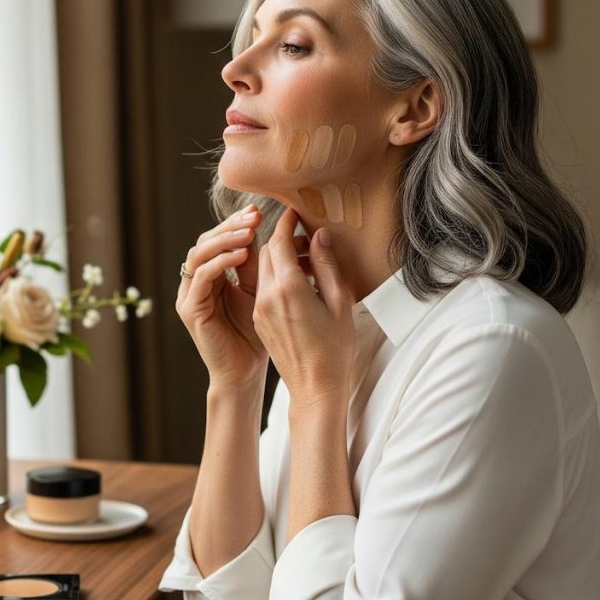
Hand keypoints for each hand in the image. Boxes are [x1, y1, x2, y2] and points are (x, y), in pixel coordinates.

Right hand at [176, 204, 306, 387]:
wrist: (246, 372)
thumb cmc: (257, 335)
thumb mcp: (261, 291)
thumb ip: (258, 264)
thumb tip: (273, 230)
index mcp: (213, 275)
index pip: (219, 238)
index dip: (236, 223)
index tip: (259, 212)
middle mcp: (197, 281)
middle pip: (206, 240)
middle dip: (230, 226)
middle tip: (254, 216)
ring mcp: (190, 295)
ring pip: (199, 253)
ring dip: (224, 239)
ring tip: (249, 232)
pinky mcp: (190, 309)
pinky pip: (201, 277)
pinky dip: (220, 262)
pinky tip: (241, 255)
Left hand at [253, 207, 353, 407]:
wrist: (315, 387)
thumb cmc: (334, 348)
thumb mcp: (339, 302)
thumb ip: (326, 265)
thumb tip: (319, 236)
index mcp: (288, 288)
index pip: (279, 241)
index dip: (287, 222)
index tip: (296, 212)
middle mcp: (267, 295)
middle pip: (267, 252)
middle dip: (284, 239)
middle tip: (308, 239)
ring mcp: (260, 309)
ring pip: (263, 269)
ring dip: (280, 258)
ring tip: (308, 264)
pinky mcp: (260, 320)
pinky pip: (263, 287)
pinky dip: (276, 277)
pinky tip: (299, 284)